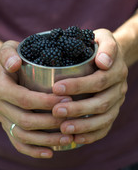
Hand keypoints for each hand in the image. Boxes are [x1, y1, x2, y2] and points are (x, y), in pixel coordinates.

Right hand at [0, 41, 72, 157]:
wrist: (5, 69)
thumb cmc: (13, 57)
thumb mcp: (8, 48)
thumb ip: (9, 54)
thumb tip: (15, 64)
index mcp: (1, 87)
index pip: (24, 99)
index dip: (45, 102)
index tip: (67, 100)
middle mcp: (0, 105)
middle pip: (24, 120)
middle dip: (50, 122)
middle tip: (71, 119)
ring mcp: (4, 117)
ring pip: (23, 135)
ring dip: (46, 140)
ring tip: (68, 138)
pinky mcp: (9, 125)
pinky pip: (18, 142)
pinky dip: (33, 150)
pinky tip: (51, 152)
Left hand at [52, 29, 127, 144]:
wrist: (112, 57)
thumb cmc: (100, 46)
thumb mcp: (104, 37)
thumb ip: (106, 46)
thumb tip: (103, 62)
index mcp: (116, 70)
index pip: (98, 80)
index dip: (78, 86)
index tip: (56, 88)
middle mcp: (119, 88)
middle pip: (101, 102)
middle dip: (78, 109)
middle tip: (55, 111)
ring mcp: (117, 101)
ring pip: (104, 118)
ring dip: (83, 125)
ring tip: (63, 128)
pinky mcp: (113, 111)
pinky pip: (106, 127)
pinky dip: (91, 135)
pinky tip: (75, 138)